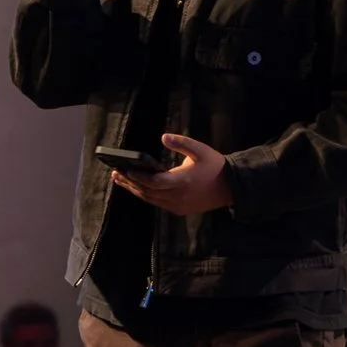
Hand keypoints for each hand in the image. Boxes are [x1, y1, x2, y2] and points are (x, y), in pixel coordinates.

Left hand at [111, 133, 232, 215]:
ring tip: (121, 180)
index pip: (154, 182)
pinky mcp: (179, 210)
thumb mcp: (200, 149)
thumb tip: (163, 136)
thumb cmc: (214, 165)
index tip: (125, 170)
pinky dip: (146, 196)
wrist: (231, 187)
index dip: (138, 177)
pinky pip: (158, 203)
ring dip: (135, 190)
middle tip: (116, 173)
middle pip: (147, 192)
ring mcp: (178, 205)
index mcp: (182, 181)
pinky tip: (137, 187)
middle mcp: (178, 196)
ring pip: (150, 199)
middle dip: (130, 182)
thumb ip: (181, 142)